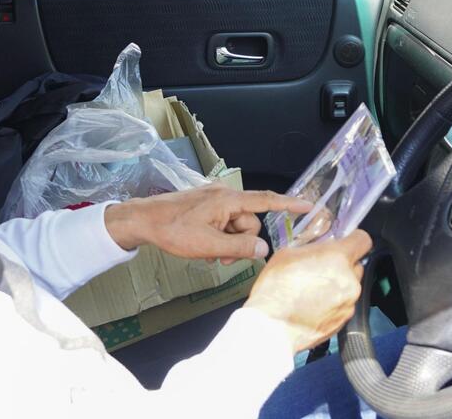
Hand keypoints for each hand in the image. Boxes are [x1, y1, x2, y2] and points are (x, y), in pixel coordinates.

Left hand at [104, 184, 311, 263]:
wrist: (143, 221)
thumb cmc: (173, 230)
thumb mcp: (208, 245)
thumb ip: (239, 248)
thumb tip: (264, 250)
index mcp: (228, 199)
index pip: (266, 201)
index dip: (289, 204)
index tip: (309, 206)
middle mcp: (224, 195)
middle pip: (249, 222)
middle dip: (240, 242)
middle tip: (221, 257)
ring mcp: (214, 200)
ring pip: (236, 226)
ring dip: (228, 243)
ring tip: (209, 254)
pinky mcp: (205, 206)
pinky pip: (223, 223)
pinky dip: (219, 237)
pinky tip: (204, 247)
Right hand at [245, 230, 370, 352]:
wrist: (272, 326)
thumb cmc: (276, 289)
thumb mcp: (288, 253)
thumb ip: (312, 247)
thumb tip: (320, 246)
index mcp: (337, 258)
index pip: (363, 240)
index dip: (354, 238)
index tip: (347, 240)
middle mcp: (349, 280)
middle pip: (357, 264)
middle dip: (343, 263)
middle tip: (322, 266)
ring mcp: (349, 303)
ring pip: (351, 285)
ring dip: (339, 283)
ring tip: (315, 288)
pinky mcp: (344, 321)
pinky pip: (345, 304)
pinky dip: (334, 301)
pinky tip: (315, 303)